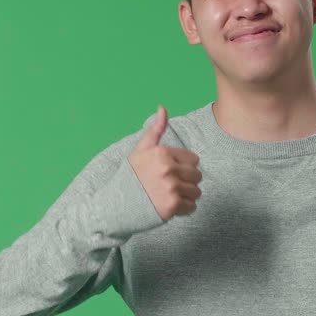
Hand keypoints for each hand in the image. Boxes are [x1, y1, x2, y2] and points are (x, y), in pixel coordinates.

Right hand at [129, 104, 203, 220]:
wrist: (117, 205)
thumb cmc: (130, 176)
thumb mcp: (141, 149)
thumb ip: (156, 130)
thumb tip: (162, 107)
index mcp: (163, 153)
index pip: (194, 159)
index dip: (185, 167)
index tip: (171, 172)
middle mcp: (168, 169)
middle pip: (198, 175)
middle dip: (187, 181)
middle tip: (171, 186)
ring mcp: (171, 188)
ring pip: (197, 191)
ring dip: (187, 196)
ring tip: (170, 195)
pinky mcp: (172, 206)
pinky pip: (192, 206)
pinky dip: (184, 208)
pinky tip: (170, 205)